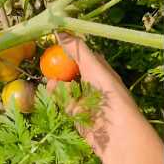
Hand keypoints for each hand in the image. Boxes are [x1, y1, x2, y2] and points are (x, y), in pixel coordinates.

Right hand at [47, 33, 163, 163]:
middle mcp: (92, 84)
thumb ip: (77, 50)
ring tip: (52, 82)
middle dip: (58, 68)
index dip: (67, 49)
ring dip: (57, 84)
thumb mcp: (93, 67)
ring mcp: (84, 100)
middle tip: (48, 65)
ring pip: (64, 87)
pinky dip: (58, 99)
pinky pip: (63, 102)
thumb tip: (60, 30)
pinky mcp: (77, 115)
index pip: (81, 55)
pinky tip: (56, 95)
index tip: (53, 43)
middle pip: (69, 71)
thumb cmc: (109, 95)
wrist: (116, 133)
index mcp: (100, 70)